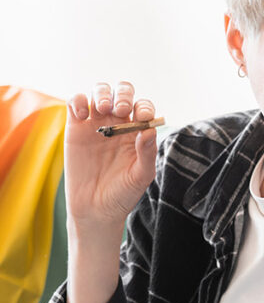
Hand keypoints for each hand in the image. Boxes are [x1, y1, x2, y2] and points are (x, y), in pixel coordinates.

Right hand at [64, 81, 158, 232]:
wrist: (96, 209)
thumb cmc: (123, 193)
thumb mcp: (141, 175)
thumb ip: (147, 153)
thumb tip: (150, 129)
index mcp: (138, 131)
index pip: (143, 107)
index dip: (144, 106)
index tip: (143, 116)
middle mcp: (118, 124)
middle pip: (122, 93)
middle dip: (123, 94)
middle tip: (121, 109)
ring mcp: (96, 124)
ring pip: (99, 92)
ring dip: (103, 93)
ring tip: (103, 108)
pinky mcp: (75, 128)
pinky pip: (76, 103)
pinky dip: (79, 100)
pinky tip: (84, 114)